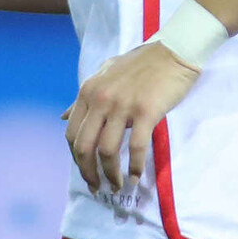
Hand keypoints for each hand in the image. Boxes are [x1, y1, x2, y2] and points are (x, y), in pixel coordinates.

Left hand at [61, 41, 199, 194]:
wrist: (174, 51)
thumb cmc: (141, 63)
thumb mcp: (104, 74)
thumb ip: (83, 97)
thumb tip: (63, 117)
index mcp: (88, 91)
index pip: (72, 134)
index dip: (77, 159)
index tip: (86, 172)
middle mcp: (100, 99)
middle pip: (85, 147)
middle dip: (89, 173)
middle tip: (97, 187)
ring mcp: (123, 105)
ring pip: (108, 151)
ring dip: (111, 174)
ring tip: (118, 185)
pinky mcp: (146, 111)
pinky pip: (137, 147)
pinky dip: (135, 167)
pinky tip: (137, 176)